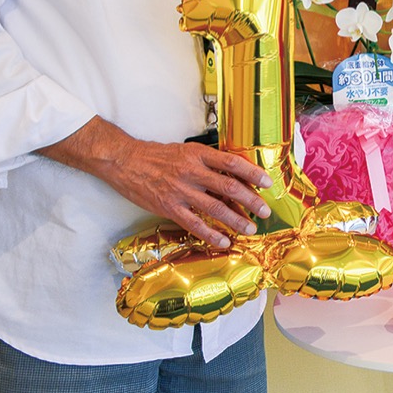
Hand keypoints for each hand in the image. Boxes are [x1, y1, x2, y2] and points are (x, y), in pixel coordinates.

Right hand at [40, 117, 273, 247]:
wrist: (125, 162)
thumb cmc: (159, 156)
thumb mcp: (187, 150)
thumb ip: (209, 162)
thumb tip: (235, 175)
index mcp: (198, 155)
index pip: (232, 163)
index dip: (252, 173)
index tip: (268, 182)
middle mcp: (192, 172)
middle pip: (229, 187)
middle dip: (251, 200)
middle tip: (265, 210)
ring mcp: (180, 191)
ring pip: (215, 208)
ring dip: (236, 220)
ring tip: (251, 228)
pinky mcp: (169, 207)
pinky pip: (195, 224)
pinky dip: (211, 234)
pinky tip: (224, 241)